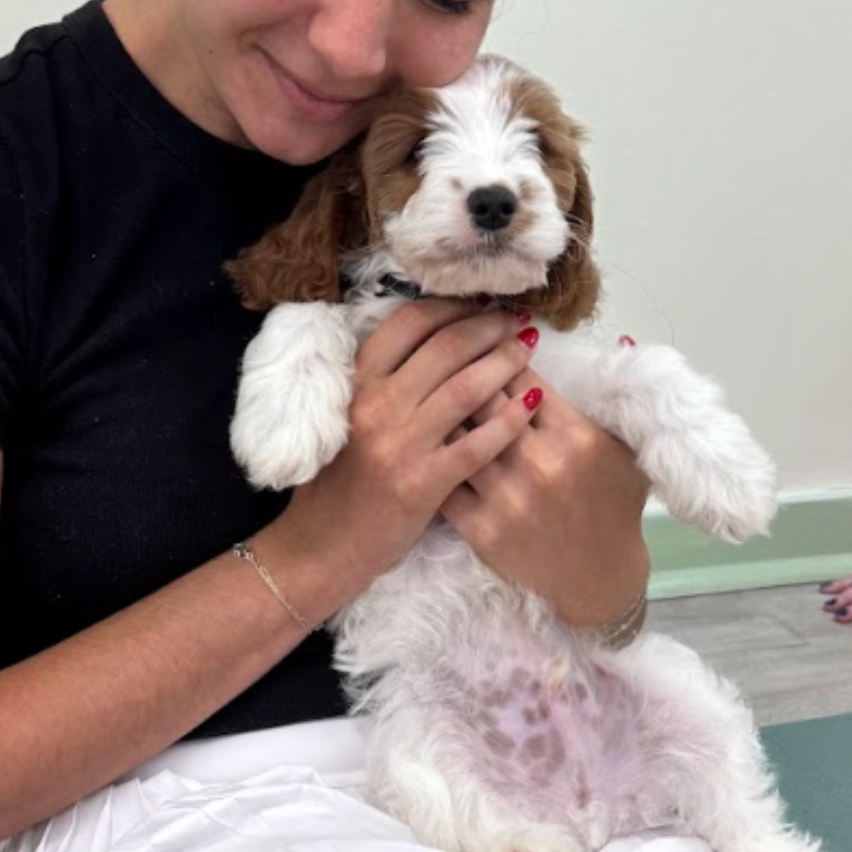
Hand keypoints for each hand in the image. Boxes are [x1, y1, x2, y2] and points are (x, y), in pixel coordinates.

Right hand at [263, 299, 536, 609]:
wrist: (320, 547)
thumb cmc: (340, 481)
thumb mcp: (348, 417)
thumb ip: (384, 381)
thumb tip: (436, 340)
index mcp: (356, 384)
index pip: (409, 324)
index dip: (451, 307)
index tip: (482, 304)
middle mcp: (376, 406)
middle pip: (446, 348)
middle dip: (489, 327)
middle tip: (517, 322)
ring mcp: (400, 444)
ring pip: (466, 388)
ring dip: (505, 363)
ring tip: (528, 351)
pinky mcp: (423, 483)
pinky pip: (478, 444)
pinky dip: (509, 420)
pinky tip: (532, 405)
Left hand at [440, 330, 652, 631]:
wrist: (600, 579)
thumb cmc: (615, 508)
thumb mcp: (625, 451)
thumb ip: (612, 401)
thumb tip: (621, 341)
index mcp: (576, 437)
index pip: (521, 377)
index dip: (499, 353)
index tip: (486, 341)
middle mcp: (539, 463)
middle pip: (483, 396)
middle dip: (464, 370)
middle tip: (447, 355)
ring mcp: (507, 498)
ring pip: (458, 435)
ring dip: (441, 409)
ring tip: (428, 391)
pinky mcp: (482, 529)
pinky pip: (446, 480)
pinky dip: (434, 457)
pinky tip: (425, 441)